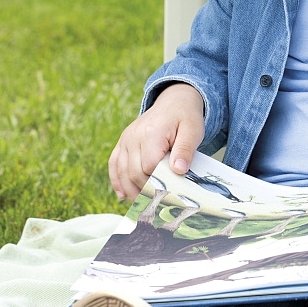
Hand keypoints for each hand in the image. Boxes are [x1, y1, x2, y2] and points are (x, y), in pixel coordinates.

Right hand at [108, 83, 205, 201]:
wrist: (174, 101)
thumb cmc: (185, 117)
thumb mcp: (193, 131)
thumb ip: (185, 150)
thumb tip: (178, 170)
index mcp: (152, 134)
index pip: (149, 167)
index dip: (158, 183)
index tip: (169, 194)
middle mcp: (134, 137)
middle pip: (134, 172)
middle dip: (145, 189)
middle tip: (158, 203)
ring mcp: (126, 139)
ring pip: (122, 171)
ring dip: (131, 190)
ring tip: (142, 205)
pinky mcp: (123, 142)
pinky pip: (114, 163)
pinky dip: (117, 181)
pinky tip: (122, 196)